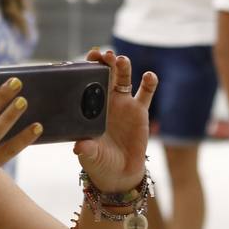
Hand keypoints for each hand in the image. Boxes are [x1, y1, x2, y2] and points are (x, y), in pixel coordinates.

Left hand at [74, 49, 156, 194]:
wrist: (120, 173)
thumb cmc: (99, 162)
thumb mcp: (90, 157)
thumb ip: (87, 149)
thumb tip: (79, 146)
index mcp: (89, 107)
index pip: (86, 82)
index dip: (88, 68)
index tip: (89, 58)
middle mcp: (106, 101)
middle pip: (106, 74)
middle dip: (105, 62)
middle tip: (105, 55)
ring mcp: (123, 104)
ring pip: (124, 78)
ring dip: (123, 67)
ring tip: (122, 61)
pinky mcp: (140, 111)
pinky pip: (146, 93)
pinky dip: (149, 82)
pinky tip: (149, 76)